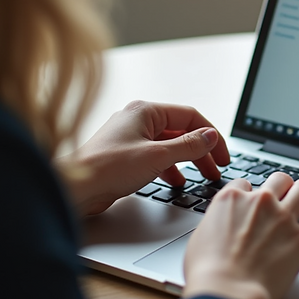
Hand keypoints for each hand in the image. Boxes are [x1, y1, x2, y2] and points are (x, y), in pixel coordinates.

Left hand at [56, 100, 229, 216]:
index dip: (211, 136)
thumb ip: (188, 146)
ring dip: (187, 161)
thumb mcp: (157, 156)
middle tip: (216, 169)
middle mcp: (138, 120)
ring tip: (201, 177)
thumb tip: (209, 136)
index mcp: (145, 111)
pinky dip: (170, 167)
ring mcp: (131, 137)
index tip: (223, 155)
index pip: (190, 116)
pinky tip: (175, 181)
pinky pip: (156, 157)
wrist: (75, 187)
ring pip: (169, 145)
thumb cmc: (107, 168)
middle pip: (181, 131)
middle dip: (201, 151)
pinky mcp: (125, 155)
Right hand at [182, 173, 298, 298]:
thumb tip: (220, 225)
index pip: (245, 183)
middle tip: (283, 196)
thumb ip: (216, 223)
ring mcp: (283, 218)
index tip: (252, 202)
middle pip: (279, 179)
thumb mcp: (200, 238)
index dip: (249, 193)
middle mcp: (260, 202)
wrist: (227, 291)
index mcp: (232, 200)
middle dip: (281, 187)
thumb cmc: (208, 272)